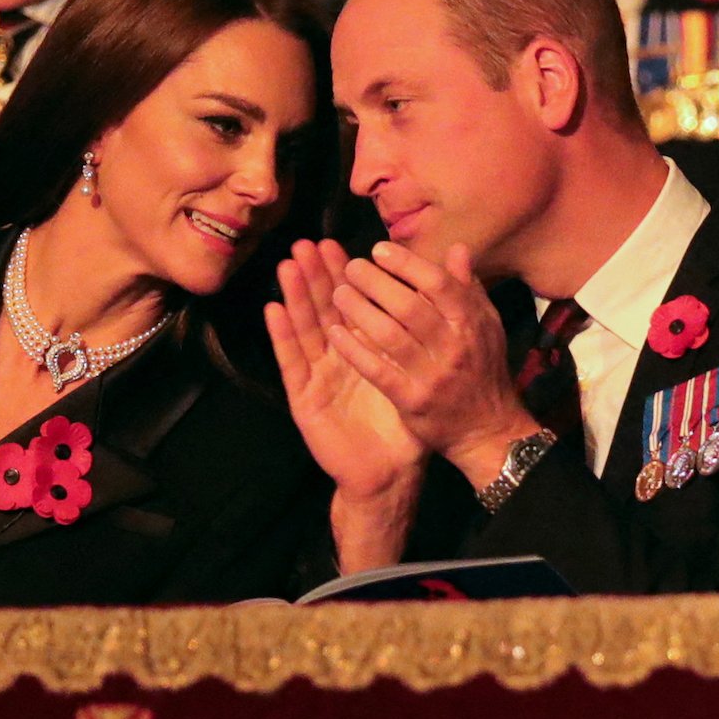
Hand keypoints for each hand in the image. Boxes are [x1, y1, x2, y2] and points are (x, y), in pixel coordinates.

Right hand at [266, 239, 424, 498]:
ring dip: (295, 296)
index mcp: (363, 350)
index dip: (342, 275)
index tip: (337, 244)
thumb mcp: (419, 374)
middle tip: (307, 244)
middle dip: (315, 276)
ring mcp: (318, 376)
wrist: (388, 474)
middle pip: (323, 309)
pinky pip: (292, 362)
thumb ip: (427, 334)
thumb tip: (444, 298)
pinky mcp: (304, 398)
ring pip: (305, 328)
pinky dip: (282, 336)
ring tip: (288, 265)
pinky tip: (274, 309)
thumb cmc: (405, 426)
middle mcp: (336, 358)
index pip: (351, 305)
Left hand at [327, 242, 538, 485]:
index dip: (406, 264)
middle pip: (408, 306)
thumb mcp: (486, 325)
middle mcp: (453, 346)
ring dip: (359, 311)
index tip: (378, 250)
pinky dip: (354, 350)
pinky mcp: (412, 401)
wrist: (488, 429)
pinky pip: (378, 370)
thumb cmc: (482, 369)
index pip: (438, 284)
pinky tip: (335, 332)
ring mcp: (432, 375)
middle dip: (375, 282)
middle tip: (350, 268)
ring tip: (338, 294)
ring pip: (389, 335)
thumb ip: (467, 288)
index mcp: (471, 322)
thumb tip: (457, 248)